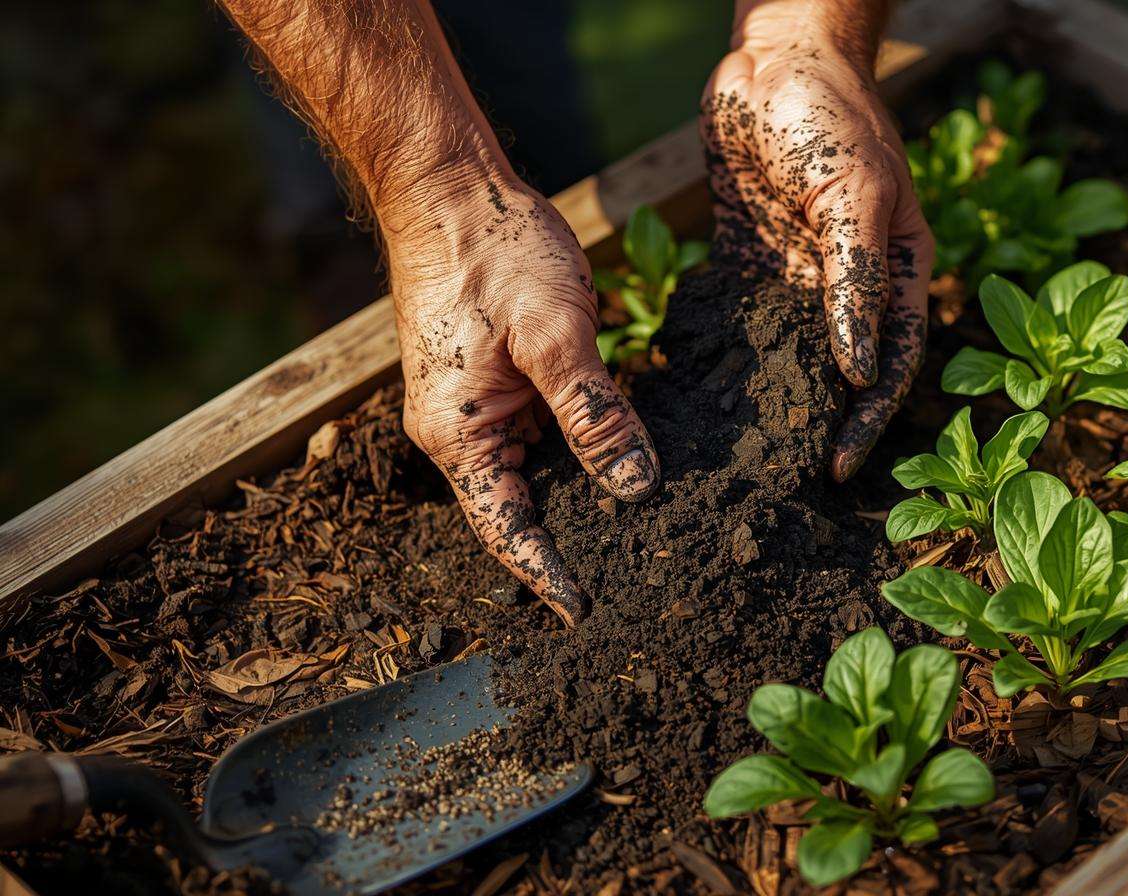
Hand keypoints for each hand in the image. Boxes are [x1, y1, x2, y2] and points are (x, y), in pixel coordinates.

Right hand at [384, 168, 659, 625]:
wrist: (449, 188)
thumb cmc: (494, 253)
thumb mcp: (557, 336)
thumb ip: (595, 414)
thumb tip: (635, 486)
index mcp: (458, 435)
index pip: (505, 529)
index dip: (547, 574)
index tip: (588, 614)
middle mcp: (460, 432)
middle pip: (519, 510)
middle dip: (572, 543)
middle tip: (634, 579)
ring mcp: (477, 407)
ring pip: (536, 472)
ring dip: (580, 497)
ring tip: (641, 533)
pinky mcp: (497, 382)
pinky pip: (541, 433)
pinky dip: (580, 450)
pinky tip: (625, 460)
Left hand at [701, 1, 931, 480]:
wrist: (771, 55)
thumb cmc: (831, 115)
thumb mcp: (854, 196)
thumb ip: (857, 281)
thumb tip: (859, 371)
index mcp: (897, 270)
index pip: (891, 363)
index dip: (869, 419)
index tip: (838, 467)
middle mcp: (851, 282)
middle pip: (839, 370)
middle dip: (817, 422)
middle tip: (782, 478)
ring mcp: (798, 274)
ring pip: (787, 354)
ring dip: (769, 400)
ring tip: (735, 453)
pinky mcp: (749, 260)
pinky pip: (737, 319)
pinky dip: (721, 354)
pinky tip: (693, 393)